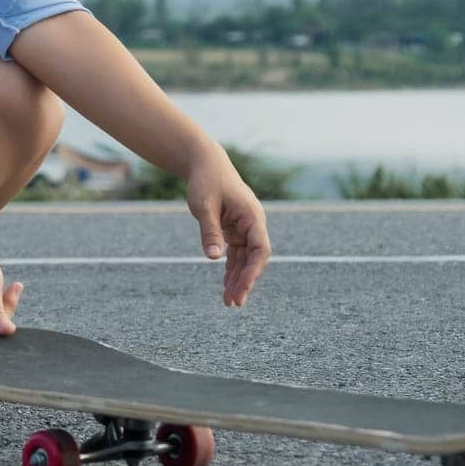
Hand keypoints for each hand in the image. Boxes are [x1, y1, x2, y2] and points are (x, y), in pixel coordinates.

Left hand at [185, 153, 270, 306]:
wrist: (204, 163)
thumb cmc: (206, 180)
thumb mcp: (204, 206)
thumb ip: (210, 232)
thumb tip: (214, 259)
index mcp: (252, 216)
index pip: (260, 249)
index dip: (253, 271)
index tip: (243, 288)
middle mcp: (252, 224)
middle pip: (254, 259)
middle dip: (245, 281)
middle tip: (234, 303)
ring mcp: (243, 228)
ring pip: (244, 259)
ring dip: (237, 279)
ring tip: (228, 301)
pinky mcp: (233, 229)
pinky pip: (235, 254)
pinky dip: (230, 269)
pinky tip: (226, 286)